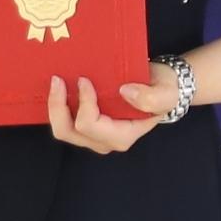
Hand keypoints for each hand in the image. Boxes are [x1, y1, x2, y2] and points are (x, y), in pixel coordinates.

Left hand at [48, 68, 176, 152]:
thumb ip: (150, 98)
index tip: (84, 80)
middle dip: (58, 107)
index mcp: (122, 136)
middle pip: (68, 132)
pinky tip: (58, 89)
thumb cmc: (163, 91)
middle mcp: (104, 141)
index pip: (91, 126)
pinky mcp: (87, 127)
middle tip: (57, 80)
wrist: (160, 88)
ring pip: (63, 130)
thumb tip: (124, 92)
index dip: (83, 103)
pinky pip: (65, 122)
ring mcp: (94, 136)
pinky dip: (59, 107)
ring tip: (56, 82)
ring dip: (55, 107)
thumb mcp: (165, 93)